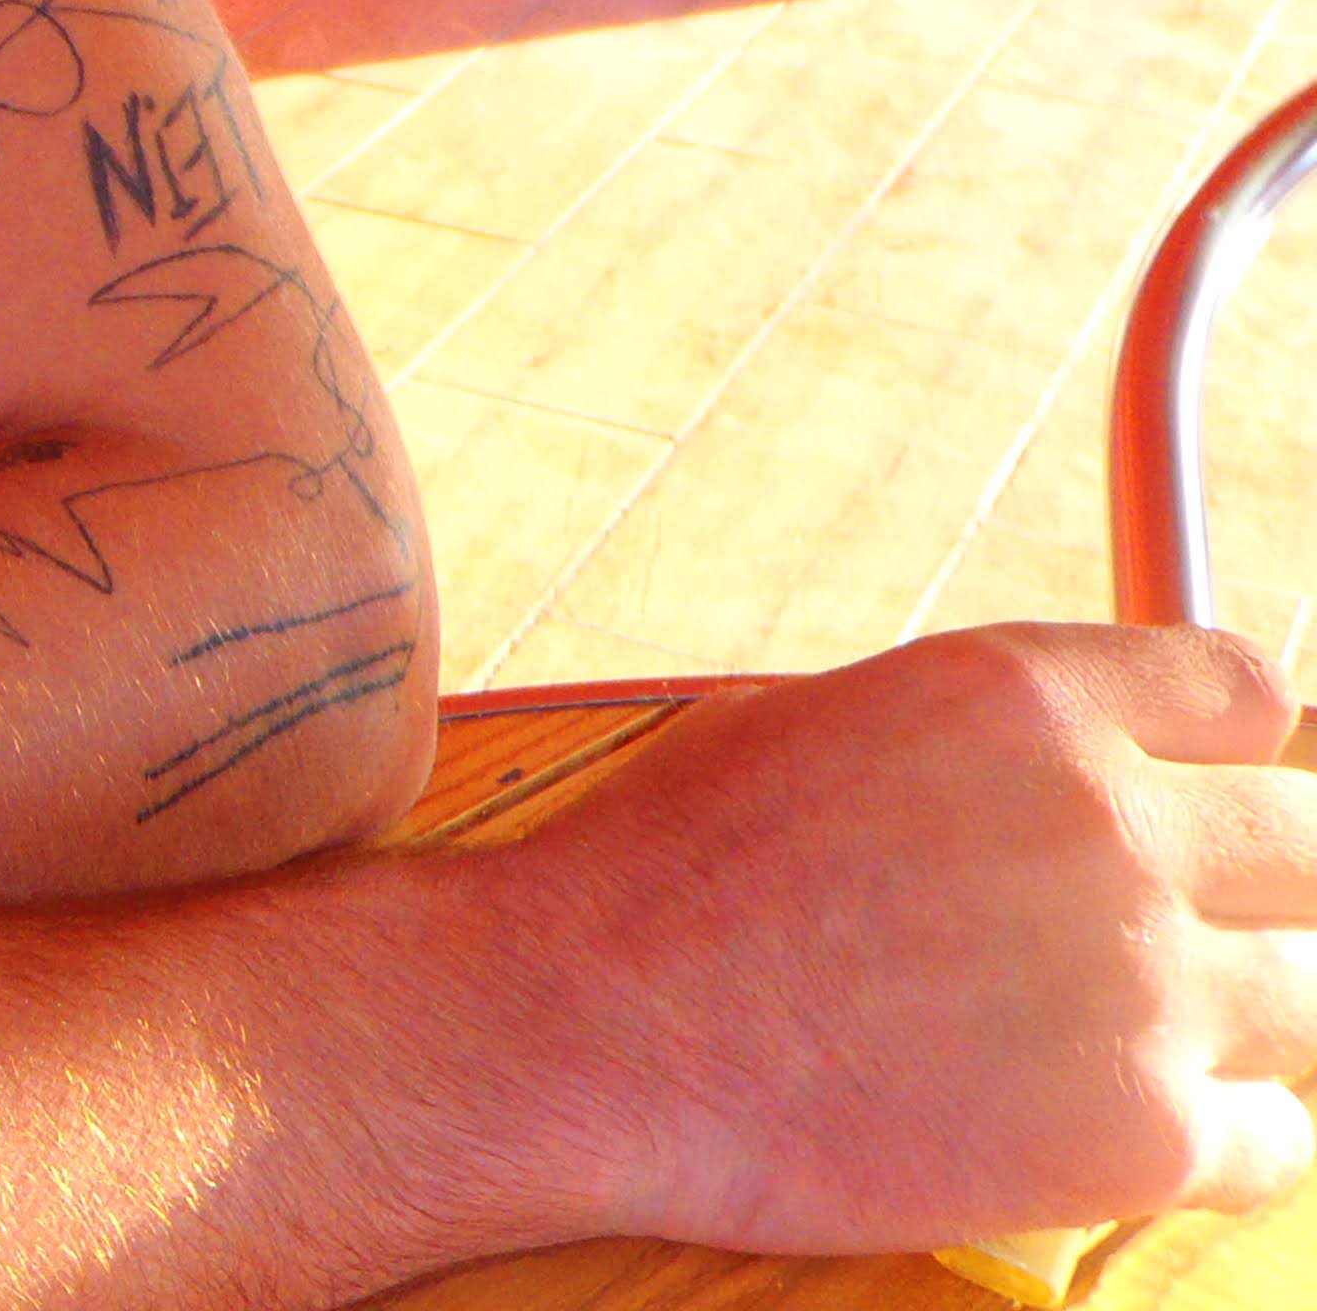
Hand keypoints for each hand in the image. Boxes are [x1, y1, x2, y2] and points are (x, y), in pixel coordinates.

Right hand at [498, 622, 1316, 1255]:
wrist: (592, 1026)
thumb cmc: (661, 878)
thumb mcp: (813, 722)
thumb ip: (975, 742)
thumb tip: (1050, 773)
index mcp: (1022, 695)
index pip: (1246, 694)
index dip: (1232, 754)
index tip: (1209, 797)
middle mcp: (1107, 819)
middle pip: (1312, 845)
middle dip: (1267, 889)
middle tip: (1200, 933)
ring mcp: (1142, 980)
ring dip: (1254, 1018)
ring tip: (1157, 1038)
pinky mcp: (1142, 1134)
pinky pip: (1275, 1142)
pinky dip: (1214, 1142)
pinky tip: (1116, 1124)